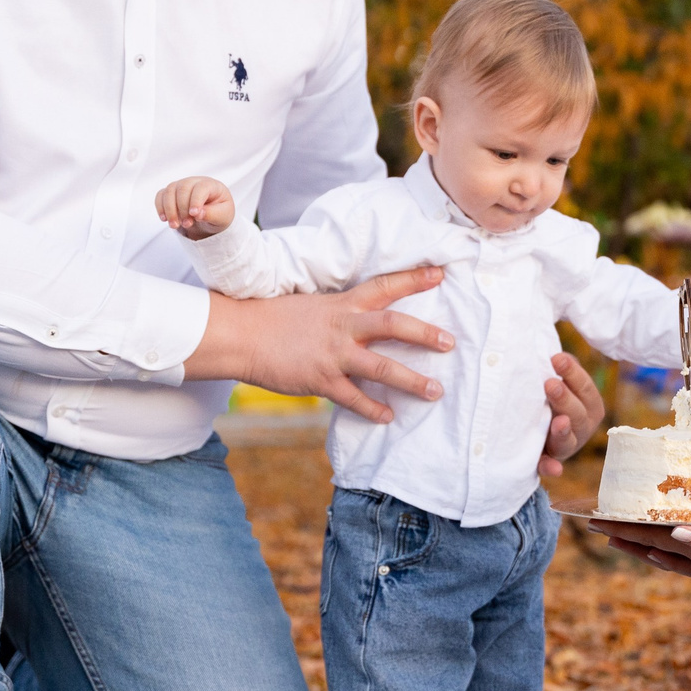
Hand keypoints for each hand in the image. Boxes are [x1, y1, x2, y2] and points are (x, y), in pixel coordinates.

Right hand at [155, 176, 235, 238]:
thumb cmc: (219, 213)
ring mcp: (181, 186)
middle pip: (182, 189)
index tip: (194, 215)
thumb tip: (199, 214)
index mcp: (211, 185)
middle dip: (182, 208)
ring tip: (174, 225)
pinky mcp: (171, 193)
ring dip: (170, 210)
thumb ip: (213, 214)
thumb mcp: (223, 217)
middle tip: (187, 224)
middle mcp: (194, 182)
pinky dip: (160, 207)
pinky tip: (164, 219)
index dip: (196, 201)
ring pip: (169, 191)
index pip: (201, 188)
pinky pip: (160, 195)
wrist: (211, 215)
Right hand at [185, 266, 449, 423]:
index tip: (441, 273)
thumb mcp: (311, 306)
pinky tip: (388, 417)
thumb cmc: (271, 318)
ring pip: (382, 367)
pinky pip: (354, 398)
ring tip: (435, 391)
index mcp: (341, 304)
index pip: (384, 286)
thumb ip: (338, 313)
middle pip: (394, 325)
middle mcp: (343, 326)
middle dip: (425, 334)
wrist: (240, 334)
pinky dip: (373, 409)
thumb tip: (359, 322)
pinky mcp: (320, 380)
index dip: (414, 279)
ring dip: (412, 380)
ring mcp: (333, 354)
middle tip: (450, 342)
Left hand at [538, 352, 605, 475]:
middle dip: (564, 399)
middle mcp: (582, 427)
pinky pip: (550, 466)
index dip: (572, 373)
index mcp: (589, 405)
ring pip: (567, 440)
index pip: (584, 387)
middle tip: (550, 383)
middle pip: (577, 413)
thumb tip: (557, 355)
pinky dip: (551, 468)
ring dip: (562, 431)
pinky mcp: (550, 462)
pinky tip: (553, 469)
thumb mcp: (561, 384)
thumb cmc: (551, 399)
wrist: (538, 432)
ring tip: (558, 421)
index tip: (556, 358)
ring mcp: (567, 446)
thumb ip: (562, 369)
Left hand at [588, 519, 690, 606]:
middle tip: (596, 521)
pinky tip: (680, 529)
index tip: (596, 520)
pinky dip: (683, 536)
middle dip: (626, 533)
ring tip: (623, 529)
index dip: (625, 530)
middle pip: (657, 543)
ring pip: (674, 544)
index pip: (655, 540)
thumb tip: (673, 534)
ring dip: (647, 537)